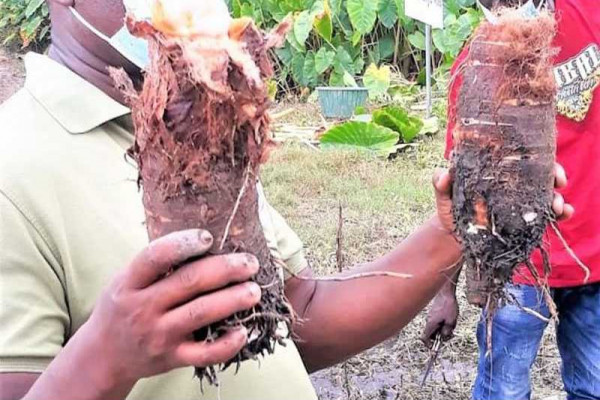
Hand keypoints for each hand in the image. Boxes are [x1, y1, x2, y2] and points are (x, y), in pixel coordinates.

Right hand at [81, 229, 260, 387]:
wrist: (104, 356)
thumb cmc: (124, 307)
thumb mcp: (126, 280)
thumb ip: (156, 264)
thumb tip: (204, 237)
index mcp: (130, 283)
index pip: (155, 257)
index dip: (183, 243)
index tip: (209, 237)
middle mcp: (142, 308)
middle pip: (189, 282)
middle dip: (225, 269)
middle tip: (250, 263)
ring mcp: (158, 335)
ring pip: (200, 314)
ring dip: (232, 300)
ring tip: (254, 290)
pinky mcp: (171, 358)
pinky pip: (203, 354)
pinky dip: (226, 345)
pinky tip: (243, 331)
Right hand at [421, 288, 458, 347]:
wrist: (445, 292)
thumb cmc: (448, 305)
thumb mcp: (451, 321)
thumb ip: (447, 331)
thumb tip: (443, 337)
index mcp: (431, 324)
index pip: (424, 338)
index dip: (428, 344)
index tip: (435, 347)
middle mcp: (429, 321)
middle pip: (431, 334)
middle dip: (440, 337)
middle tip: (450, 334)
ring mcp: (431, 316)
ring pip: (435, 328)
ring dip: (443, 329)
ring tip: (452, 324)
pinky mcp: (434, 312)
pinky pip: (437, 322)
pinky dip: (443, 323)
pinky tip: (451, 318)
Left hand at [433, 162, 573, 232]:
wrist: (453, 236)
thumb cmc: (450, 208)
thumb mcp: (444, 194)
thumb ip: (441, 184)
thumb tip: (444, 174)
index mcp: (496, 171)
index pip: (521, 157)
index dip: (537, 156)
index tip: (546, 161)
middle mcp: (513, 184)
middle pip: (540, 174)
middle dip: (554, 175)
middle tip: (558, 182)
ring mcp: (520, 202)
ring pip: (546, 194)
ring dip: (557, 197)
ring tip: (558, 206)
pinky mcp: (525, 221)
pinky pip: (546, 215)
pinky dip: (559, 213)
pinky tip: (564, 214)